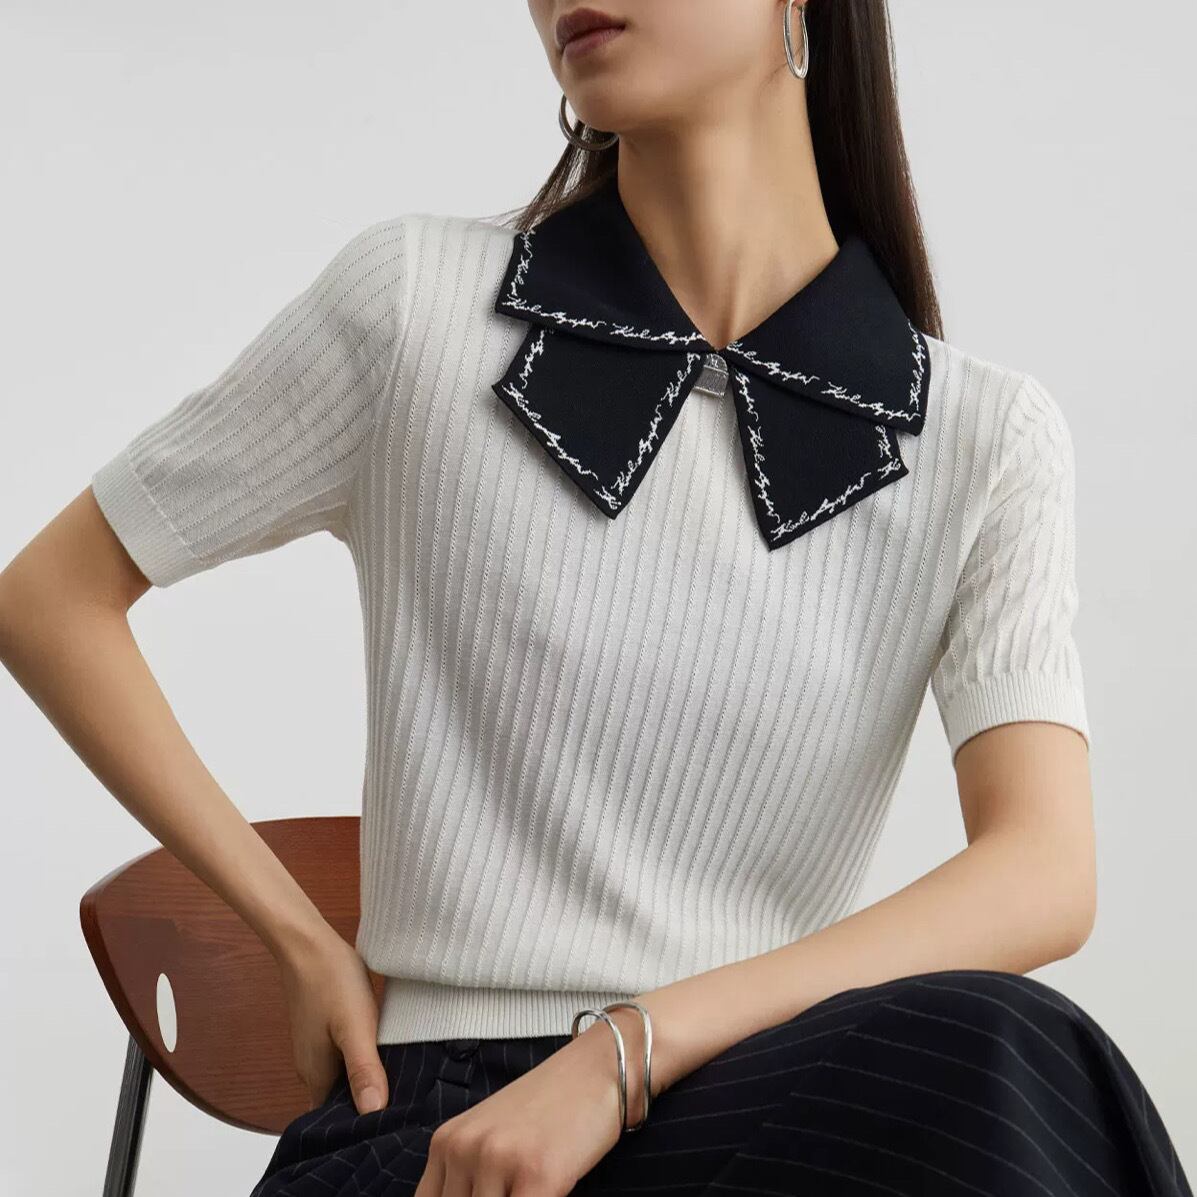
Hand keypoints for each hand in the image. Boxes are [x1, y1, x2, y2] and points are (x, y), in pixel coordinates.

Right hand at [273, 927, 387, 1114]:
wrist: (308, 943)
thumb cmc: (331, 982)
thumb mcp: (354, 1027)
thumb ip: (363, 1069)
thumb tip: (374, 1114)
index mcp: (317, 1076)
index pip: (340, 1118)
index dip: (365, 1123)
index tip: (396, 1120)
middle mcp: (313, 1069)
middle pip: (343, 1099)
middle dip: (370, 1101)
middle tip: (408, 1100)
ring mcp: (316, 1049)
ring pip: (345, 1076)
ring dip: (368, 1077)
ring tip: (403, 1078)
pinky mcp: (323, 1031)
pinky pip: (344, 1055)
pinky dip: (362, 1057)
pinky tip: (384, 1048)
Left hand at [414, 1009, 647, 1196]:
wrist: (599, 1067)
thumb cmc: (550, 1107)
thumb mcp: (493, 1135)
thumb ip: (468, 1177)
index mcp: (447, 1142)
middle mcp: (465, 1149)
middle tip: (513, 1194)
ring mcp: (500, 1161)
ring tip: (532, 1191)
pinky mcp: (538, 1175)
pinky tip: (550, 1195)